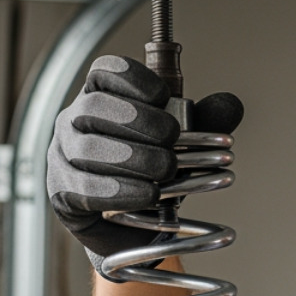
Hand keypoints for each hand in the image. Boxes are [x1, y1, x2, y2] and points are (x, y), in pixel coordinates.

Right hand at [47, 55, 242, 275]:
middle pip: (95, 106)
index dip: (136, 79)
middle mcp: (74, 120)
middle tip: (172, 139)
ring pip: (89, 148)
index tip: (165, 97)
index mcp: (100, 96)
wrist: (125, 224)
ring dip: (134, 158)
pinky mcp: (63, 191)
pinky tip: (149, 194)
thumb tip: (233, 105)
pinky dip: (122, 191)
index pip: (106, 70)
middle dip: (139, 121)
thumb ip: (204, 122)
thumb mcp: (179, 143)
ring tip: (166, 169)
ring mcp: (63, 155)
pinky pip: (86, 187)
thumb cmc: (147, 170)